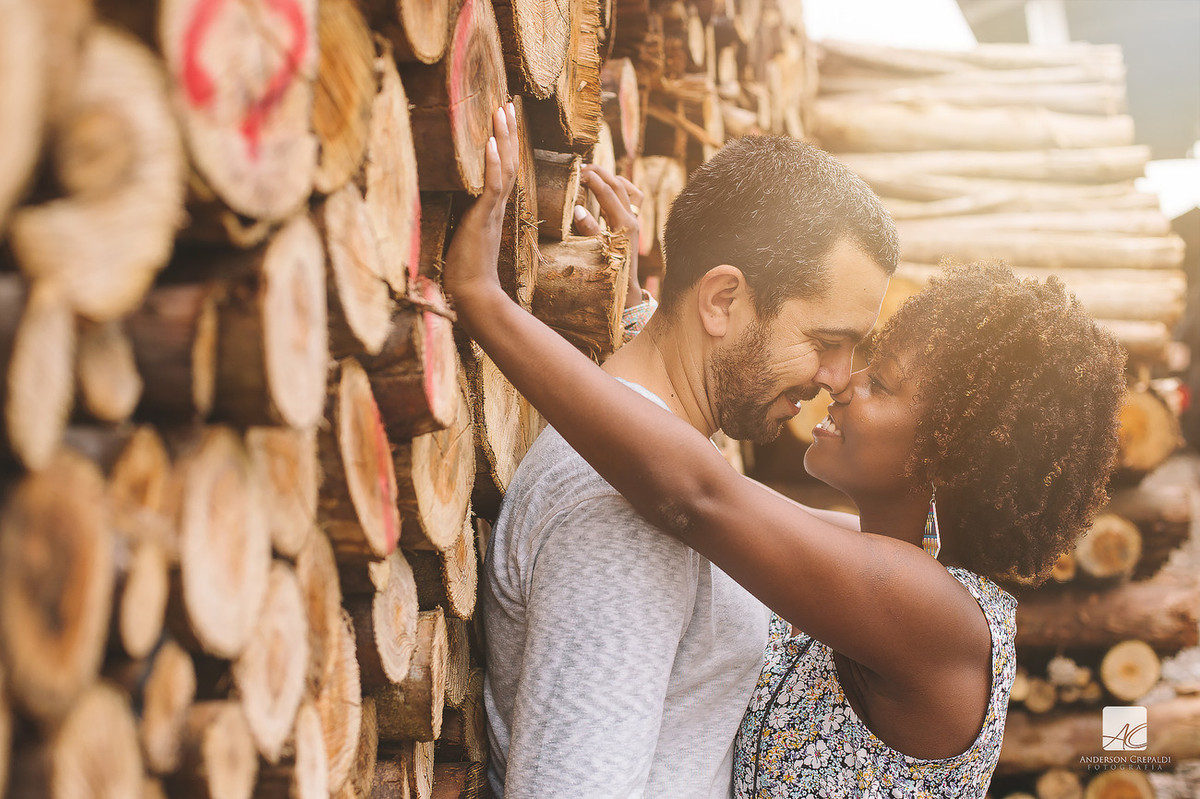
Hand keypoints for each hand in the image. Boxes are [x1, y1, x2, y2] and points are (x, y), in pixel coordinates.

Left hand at [442, 103, 519, 305]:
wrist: (473, 297)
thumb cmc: (466, 277)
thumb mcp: (462, 240)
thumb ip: (462, 225)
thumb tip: (450, 215)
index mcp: (493, 211)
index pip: (504, 171)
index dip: (505, 146)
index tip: (504, 123)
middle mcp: (497, 208)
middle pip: (510, 162)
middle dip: (509, 132)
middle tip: (508, 104)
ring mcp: (493, 212)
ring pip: (506, 167)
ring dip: (504, 137)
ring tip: (503, 111)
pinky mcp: (484, 218)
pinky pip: (493, 185)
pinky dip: (493, 162)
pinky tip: (491, 141)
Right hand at [574, 166, 645, 308]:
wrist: (626, 287)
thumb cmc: (609, 272)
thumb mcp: (595, 251)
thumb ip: (588, 230)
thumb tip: (578, 209)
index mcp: (623, 223)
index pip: (607, 192)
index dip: (592, 179)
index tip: (577, 172)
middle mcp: (632, 218)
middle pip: (617, 184)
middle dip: (600, 173)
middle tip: (581, 169)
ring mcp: (636, 219)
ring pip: (627, 188)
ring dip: (610, 177)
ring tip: (592, 174)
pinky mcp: (634, 222)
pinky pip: (633, 197)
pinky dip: (621, 187)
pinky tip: (607, 188)